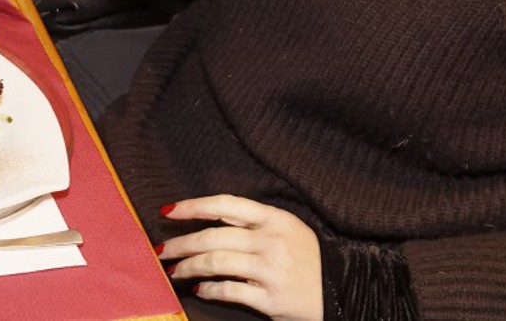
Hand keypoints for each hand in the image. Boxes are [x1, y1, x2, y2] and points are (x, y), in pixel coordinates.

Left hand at [158, 196, 322, 320]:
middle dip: (181, 243)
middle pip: (213, 237)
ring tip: (175, 271)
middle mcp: (271, 241)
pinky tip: (199, 289)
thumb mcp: (286, 229)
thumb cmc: (307, 258)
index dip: (193, 206)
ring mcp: (271, 271)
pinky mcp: (271, 299)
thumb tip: (207, 219)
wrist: (344, 291)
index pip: (225, 205)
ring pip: (216, 263)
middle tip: (161, 250)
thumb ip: (251, 222)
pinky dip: (209, 290)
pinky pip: (230, 291)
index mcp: (274, 218)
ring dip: (189, 267)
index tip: (168, 212)